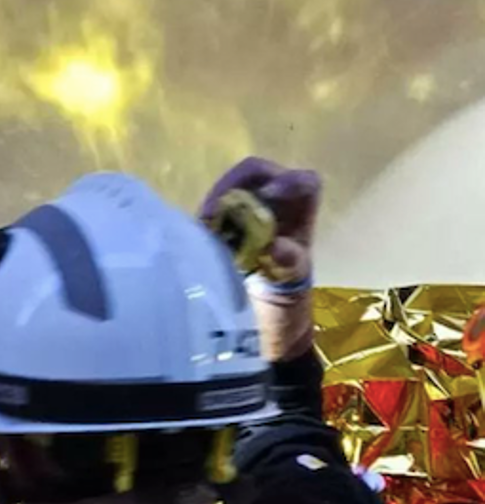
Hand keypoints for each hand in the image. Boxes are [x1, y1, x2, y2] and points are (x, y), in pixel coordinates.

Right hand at [201, 157, 321, 361]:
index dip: (286, 181)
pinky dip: (206, 215)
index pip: (302, 180)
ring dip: (219, 199)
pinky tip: (200, 231)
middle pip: (257, 173)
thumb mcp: (291, 286)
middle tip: (219, 208)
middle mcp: (275, 208)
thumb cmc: (284, 307)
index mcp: (300, 217)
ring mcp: (245, 214)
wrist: (261, 330)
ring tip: (207, 222)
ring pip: (232, 188)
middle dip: (238, 184)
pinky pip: (212, 209)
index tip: (267, 197)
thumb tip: (276, 244)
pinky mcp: (220, 226)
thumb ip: (288, 263)